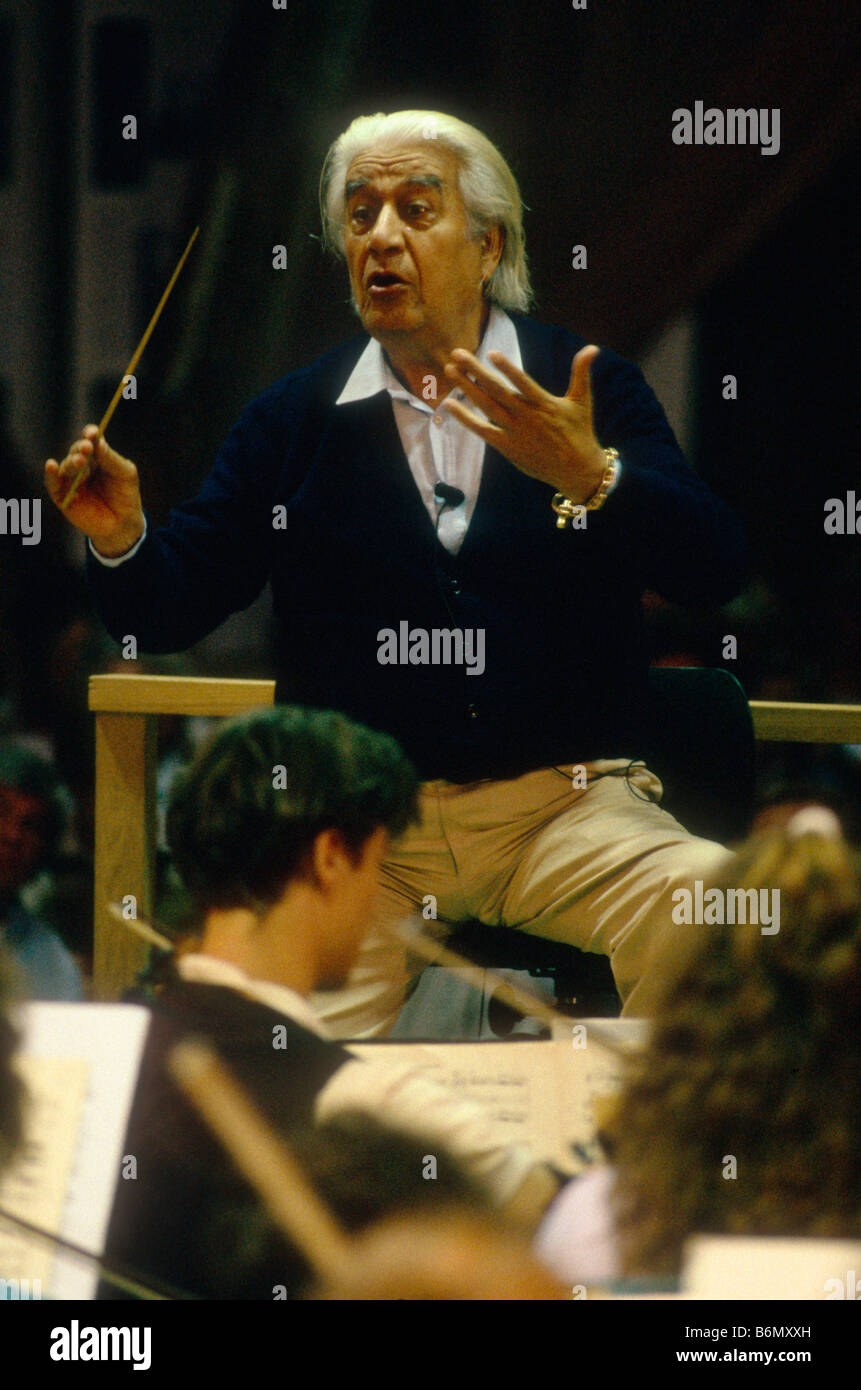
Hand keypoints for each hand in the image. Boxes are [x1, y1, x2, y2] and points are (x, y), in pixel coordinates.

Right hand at [45, 425, 145, 556]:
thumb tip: (98, 442)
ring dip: (71, 462)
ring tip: (80, 462)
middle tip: (87, 448)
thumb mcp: (125, 475)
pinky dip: (51, 475)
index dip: (89, 434)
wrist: (123, 524)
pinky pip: (53, 484)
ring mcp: (71, 480)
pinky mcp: (62, 496)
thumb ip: (111, 459)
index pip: (90, 440)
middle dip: (81, 449)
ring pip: (66, 466)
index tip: (92, 433)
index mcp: (97, 456)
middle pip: (76, 451)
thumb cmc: (125, 496)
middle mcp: (81, 465)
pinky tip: (51, 466)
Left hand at [442, 344, 606, 498]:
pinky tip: (450, 405)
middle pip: (496, 390)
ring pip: (486, 407)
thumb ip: (581, 372)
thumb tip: (592, 347)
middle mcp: (527, 417)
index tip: (491, 353)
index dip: (507, 369)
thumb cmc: (580, 432)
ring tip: (450, 370)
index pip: (523, 382)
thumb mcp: (582, 401)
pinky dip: (465, 418)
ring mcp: (515, 432)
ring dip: (466, 388)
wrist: (577, 470)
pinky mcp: (507, 447)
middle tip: (457, 353)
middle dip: (475, 371)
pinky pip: (482, 431)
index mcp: (544, 404)